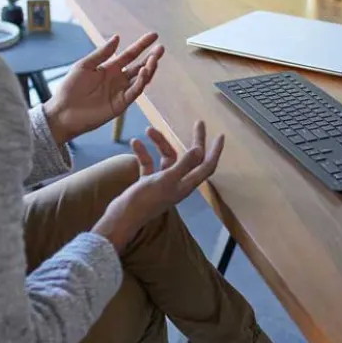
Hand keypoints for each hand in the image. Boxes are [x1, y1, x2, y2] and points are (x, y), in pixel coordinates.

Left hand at [43, 32, 163, 143]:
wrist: (63, 112)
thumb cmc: (70, 88)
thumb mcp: (85, 66)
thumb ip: (102, 53)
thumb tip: (117, 37)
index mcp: (110, 68)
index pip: (130, 55)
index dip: (142, 45)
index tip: (154, 35)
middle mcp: (118, 79)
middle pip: (140, 66)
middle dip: (152, 57)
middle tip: (161, 48)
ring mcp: (121, 92)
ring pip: (141, 79)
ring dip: (149, 69)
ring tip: (155, 59)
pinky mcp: (121, 104)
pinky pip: (134, 92)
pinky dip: (141, 82)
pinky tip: (145, 72)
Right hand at [93, 122, 224, 252]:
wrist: (120, 218)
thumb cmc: (144, 201)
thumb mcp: (165, 180)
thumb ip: (183, 165)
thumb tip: (199, 150)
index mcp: (185, 184)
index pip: (206, 166)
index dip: (215, 152)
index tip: (221, 135)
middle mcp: (177, 183)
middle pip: (190, 158)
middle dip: (194, 141)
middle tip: (199, 123)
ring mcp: (162, 183)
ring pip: (167, 158)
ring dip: (160, 143)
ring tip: (149, 130)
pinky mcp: (147, 183)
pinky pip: (149, 163)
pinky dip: (143, 153)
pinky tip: (135, 142)